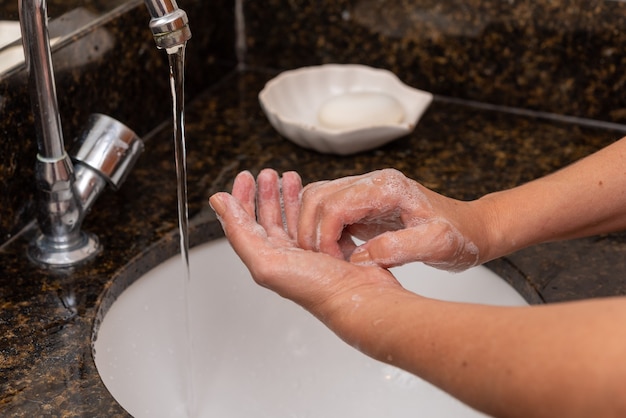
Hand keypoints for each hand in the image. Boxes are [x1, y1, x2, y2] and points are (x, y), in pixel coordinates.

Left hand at [208, 169, 402, 319]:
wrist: (360, 299)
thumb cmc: (317, 288)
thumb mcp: (267, 261)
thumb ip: (239, 231)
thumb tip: (218, 202)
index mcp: (265, 258)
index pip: (245, 223)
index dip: (242, 198)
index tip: (245, 177)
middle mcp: (284, 255)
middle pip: (268, 218)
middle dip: (266, 192)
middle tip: (268, 173)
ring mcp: (307, 251)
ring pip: (292, 217)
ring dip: (288, 196)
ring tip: (290, 176)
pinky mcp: (329, 247)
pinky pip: (316, 221)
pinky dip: (312, 205)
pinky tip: (314, 195)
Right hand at [297, 169, 482, 271]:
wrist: (474, 228)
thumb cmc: (462, 235)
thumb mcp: (437, 245)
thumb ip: (398, 249)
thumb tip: (359, 258)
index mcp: (387, 188)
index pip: (335, 205)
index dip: (323, 236)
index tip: (331, 263)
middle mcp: (373, 184)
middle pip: (317, 198)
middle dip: (309, 231)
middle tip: (321, 263)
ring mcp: (366, 192)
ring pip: (318, 201)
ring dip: (312, 229)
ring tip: (326, 259)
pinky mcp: (364, 205)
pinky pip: (329, 211)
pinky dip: (322, 230)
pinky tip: (335, 253)